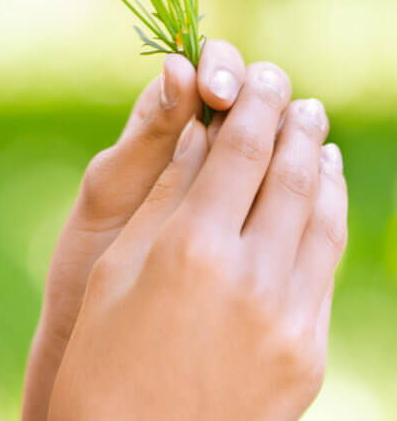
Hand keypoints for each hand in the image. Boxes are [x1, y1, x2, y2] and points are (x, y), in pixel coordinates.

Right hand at [46, 59, 346, 420]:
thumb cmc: (102, 353)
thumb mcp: (116, 264)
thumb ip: (164, 196)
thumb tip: (195, 135)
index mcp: (191, 249)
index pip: (240, 150)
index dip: (253, 103)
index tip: (258, 73)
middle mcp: (251, 280)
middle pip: (290, 175)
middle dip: (291, 122)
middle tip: (290, 90)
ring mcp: (290, 323)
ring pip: (322, 220)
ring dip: (321, 168)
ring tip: (315, 132)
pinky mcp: (308, 357)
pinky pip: (325, 270)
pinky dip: (327, 222)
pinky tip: (319, 200)